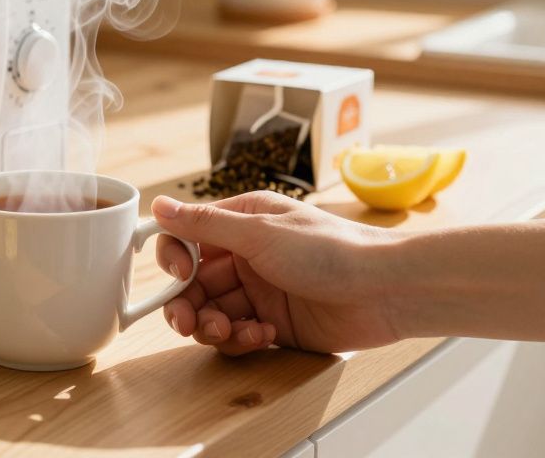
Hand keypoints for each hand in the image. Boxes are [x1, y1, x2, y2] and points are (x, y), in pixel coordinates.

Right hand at [153, 192, 402, 354]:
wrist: (386, 290)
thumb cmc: (331, 250)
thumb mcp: (260, 232)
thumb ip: (205, 224)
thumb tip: (158, 205)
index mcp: (241, 222)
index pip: (186, 238)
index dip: (174, 259)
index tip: (180, 275)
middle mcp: (246, 255)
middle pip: (193, 283)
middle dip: (187, 304)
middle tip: (189, 322)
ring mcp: (259, 291)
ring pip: (211, 313)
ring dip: (213, 326)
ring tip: (232, 331)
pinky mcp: (274, 324)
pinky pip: (237, 335)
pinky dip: (241, 339)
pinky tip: (263, 334)